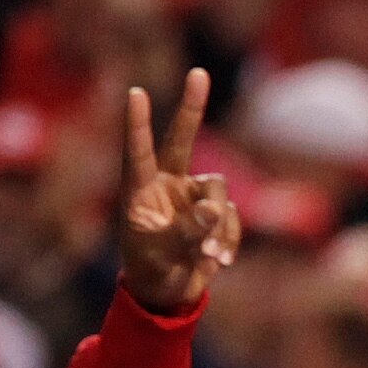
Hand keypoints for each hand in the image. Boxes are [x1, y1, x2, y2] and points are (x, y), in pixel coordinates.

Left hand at [117, 70, 242, 314]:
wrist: (169, 294)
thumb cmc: (152, 270)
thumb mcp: (163, 252)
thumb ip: (188, 229)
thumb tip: (216, 206)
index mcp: (140, 190)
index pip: (139, 150)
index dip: (138, 123)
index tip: (135, 93)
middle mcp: (166, 185)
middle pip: (182, 140)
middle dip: (192, 108)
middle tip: (199, 73)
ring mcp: (192, 198)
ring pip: (219, 193)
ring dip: (219, 228)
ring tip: (210, 258)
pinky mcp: (214, 215)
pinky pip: (232, 217)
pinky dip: (229, 240)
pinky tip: (219, 261)